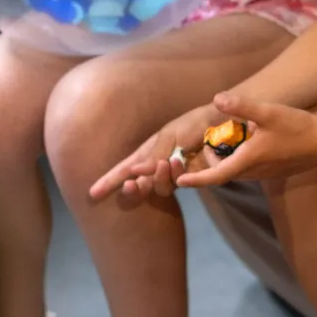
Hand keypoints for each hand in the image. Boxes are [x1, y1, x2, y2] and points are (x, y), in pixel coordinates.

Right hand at [88, 102, 229, 201]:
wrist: (223, 122)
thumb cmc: (193, 123)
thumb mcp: (169, 134)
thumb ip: (153, 154)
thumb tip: (134, 171)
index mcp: (148, 152)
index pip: (124, 169)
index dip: (110, 181)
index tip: (93, 194)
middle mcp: (159, 165)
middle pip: (139, 186)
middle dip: (133, 188)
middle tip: (132, 185)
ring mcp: (176, 174)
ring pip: (159, 188)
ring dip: (159, 178)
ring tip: (168, 161)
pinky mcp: (193, 179)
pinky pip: (179, 184)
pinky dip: (176, 175)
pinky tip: (179, 161)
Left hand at [172, 93, 316, 187]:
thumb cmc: (298, 128)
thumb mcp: (268, 112)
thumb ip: (241, 106)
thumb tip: (216, 98)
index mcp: (248, 160)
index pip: (215, 176)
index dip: (196, 179)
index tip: (180, 181)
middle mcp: (254, 172)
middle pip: (223, 173)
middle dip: (210, 162)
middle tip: (207, 141)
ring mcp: (265, 174)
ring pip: (236, 171)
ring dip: (225, 160)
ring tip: (223, 140)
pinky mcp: (274, 171)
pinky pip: (249, 169)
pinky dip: (239, 159)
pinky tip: (247, 141)